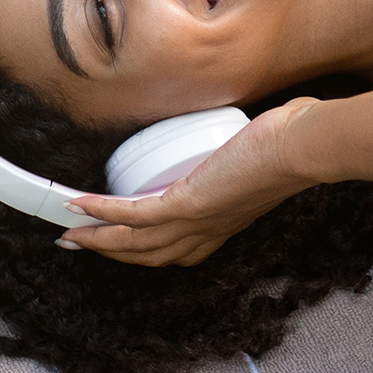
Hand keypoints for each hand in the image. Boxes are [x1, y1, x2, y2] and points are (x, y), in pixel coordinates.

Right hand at [58, 97, 324, 267]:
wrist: (304, 147)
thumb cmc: (297, 143)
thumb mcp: (273, 152)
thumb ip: (266, 144)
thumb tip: (274, 118)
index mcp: (227, 220)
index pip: (184, 247)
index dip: (152, 249)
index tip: (130, 242)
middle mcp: (209, 228)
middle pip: (151, 254)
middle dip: (113, 252)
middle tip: (80, 243)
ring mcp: (195, 219)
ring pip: (134, 241)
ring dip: (97, 239)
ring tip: (69, 233)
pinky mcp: (186, 203)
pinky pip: (132, 215)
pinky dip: (102, 212)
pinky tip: (78, 206)